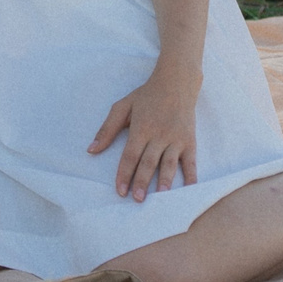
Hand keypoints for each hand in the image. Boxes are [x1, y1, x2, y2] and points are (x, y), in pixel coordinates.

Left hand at [87, 69, 200, 202]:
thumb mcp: (122, 107)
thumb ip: (107, 129)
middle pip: (148, 162)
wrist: (176, 82)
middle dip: (142, 182)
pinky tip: (189, 189)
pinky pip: (190, 161)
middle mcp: (159, 135)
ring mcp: (175, 138)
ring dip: (164, 182)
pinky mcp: (189, 140)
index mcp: (141, 128)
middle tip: (137, 199)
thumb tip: (91, 150)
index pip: (130, 155)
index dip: (124, 174)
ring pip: (169, 164)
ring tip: (161, 198)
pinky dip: (191, 176)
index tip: (120, 191)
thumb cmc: (146, 96)